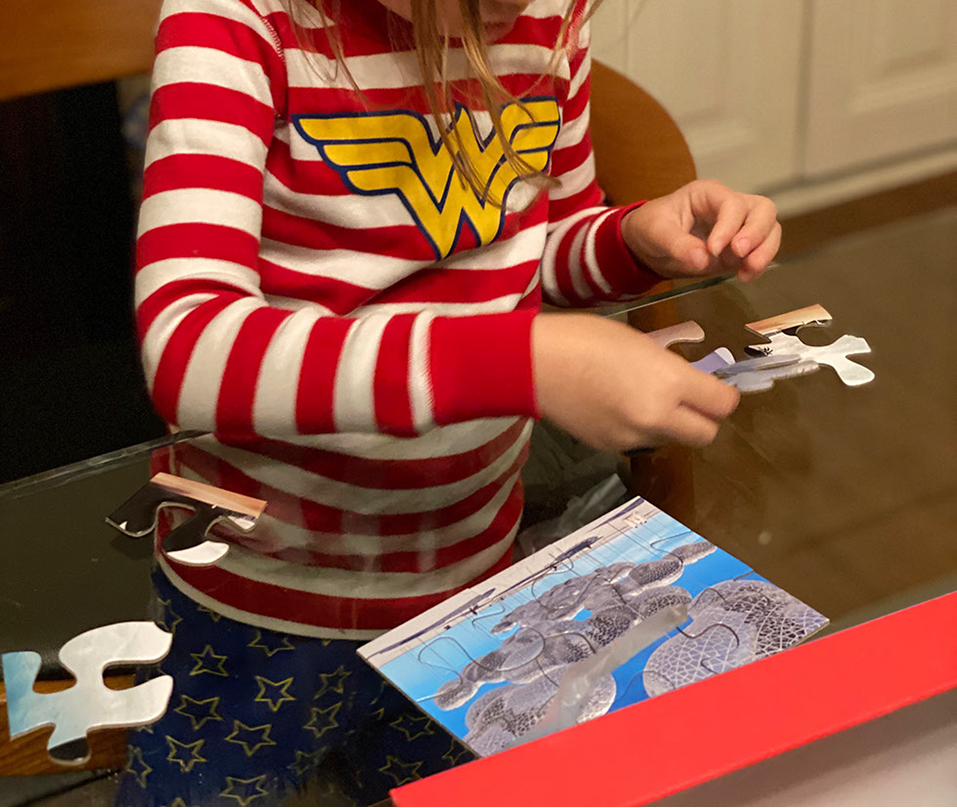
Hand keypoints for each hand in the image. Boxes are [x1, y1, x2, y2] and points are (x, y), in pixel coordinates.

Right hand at [532, 313, 739, 452]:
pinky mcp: (610, 447)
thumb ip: (670, 369)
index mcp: (670, 383)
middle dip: (704, 419)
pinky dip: (638, 428)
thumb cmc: (588, 337)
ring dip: (669, 424)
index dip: (725, 395)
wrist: (535, 364)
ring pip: (671, 439)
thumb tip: (687, 385)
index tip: (716, 387)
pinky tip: (615, 407)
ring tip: (642, 399)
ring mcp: (633, 437)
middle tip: (690, 401)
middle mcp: (658, 417)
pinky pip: (639, 441)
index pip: (722, 404)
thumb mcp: (642, 345)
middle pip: (706, 434)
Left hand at [621, 179, 780, 282]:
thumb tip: (702, 259)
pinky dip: (758, 265)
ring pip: (769, 229)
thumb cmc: (652, 227)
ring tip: (747, 270)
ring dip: (764, 251)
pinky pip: (760, 252)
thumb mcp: (656, 232)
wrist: (649, 246)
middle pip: (762, 210)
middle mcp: (729, 207)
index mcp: (709, 194)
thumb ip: (677, 244)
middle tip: (739, 253)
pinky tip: (744, 276)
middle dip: (757, 233)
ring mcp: (738, 228)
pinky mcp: (738, 250)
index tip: (713, 249)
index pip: (732, 204)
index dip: (728, 226)